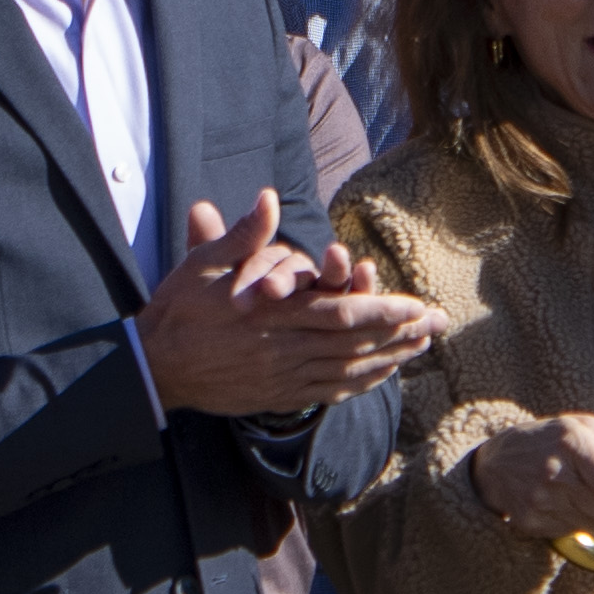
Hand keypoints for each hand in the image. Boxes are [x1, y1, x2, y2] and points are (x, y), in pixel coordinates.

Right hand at [137, 191, 437, 416]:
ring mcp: (283, 377)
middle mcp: (284, 348)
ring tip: (423, 347)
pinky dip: (360, 384)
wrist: (154, 366)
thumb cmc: (180, 309)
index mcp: (272, 314)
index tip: (415, 305)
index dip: (381, 311)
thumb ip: (242, 234)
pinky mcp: (278, 395)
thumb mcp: (204, 264)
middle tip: (439, 324)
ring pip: (348, 370)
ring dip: (390, 359)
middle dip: (401, 334)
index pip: (339, 313)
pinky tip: (383, 375)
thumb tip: (268, 197)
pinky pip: (329, 392)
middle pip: (354, 343)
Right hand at [470, 410, 593, 547]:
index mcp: (571, 444)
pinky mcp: (531, 522)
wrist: (492, 464)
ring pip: (592, 524)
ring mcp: (542, 501)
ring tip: (578, 493)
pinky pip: (570, 531)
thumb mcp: (575, 424)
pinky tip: (560, 502)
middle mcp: (556, 474)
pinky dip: (573, 520)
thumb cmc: (541, 440)